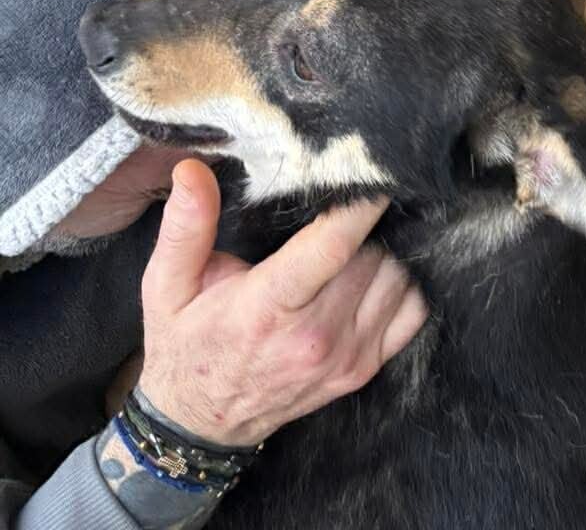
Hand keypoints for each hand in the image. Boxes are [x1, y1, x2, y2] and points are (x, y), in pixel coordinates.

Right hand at [137, 158, 427, 448]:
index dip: (362, 203)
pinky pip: (411, 313)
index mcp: (268, 309)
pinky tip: (374, 275)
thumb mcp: (168, 285)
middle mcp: (316, 337)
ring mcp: (346, 357)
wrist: (198, 423)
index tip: (377, 167)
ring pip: (397, 279)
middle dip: (364, 225)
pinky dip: (403, 286)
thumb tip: (192, 169)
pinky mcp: (364, 370)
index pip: (333, 246)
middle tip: (345, 207)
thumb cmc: (186, 342)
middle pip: (372, 255)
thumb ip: (185, 227)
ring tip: (354, 242)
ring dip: (384, 253)